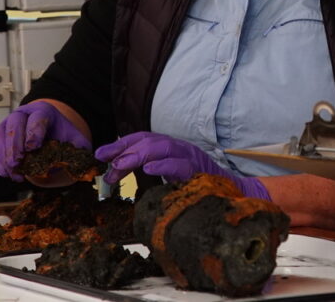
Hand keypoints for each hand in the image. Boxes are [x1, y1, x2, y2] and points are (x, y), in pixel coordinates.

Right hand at [0, 101, 89, 181]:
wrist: (49, 136)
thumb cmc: (60, 136)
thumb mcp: (75, 140)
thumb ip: (78, 149)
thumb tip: (73, 164)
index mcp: (43, 111)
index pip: (37, 117)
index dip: (34, 131)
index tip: (33, 147)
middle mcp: (22, 114)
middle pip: (14, 124)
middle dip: (15, 144)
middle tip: (18, 162)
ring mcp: (7, 124)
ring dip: (4, 156)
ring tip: (14, 173)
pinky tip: (6, 173)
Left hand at [95, 132, 269, 199]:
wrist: (234, 195)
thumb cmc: (198, 189)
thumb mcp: (168, 180)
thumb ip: (148, 176)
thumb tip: (118, 177)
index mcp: (171, 149)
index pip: (143, 139)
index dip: (121, 144)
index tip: (100, 154)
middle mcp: (180, 148)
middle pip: (148, 140)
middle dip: (124, 149)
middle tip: (104, 160)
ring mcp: (191, 157)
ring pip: (163, 147)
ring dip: (138, 154)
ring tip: (120, 164)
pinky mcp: (200, 170)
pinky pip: (181, 165)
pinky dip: (164, 164)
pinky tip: (149, 168)